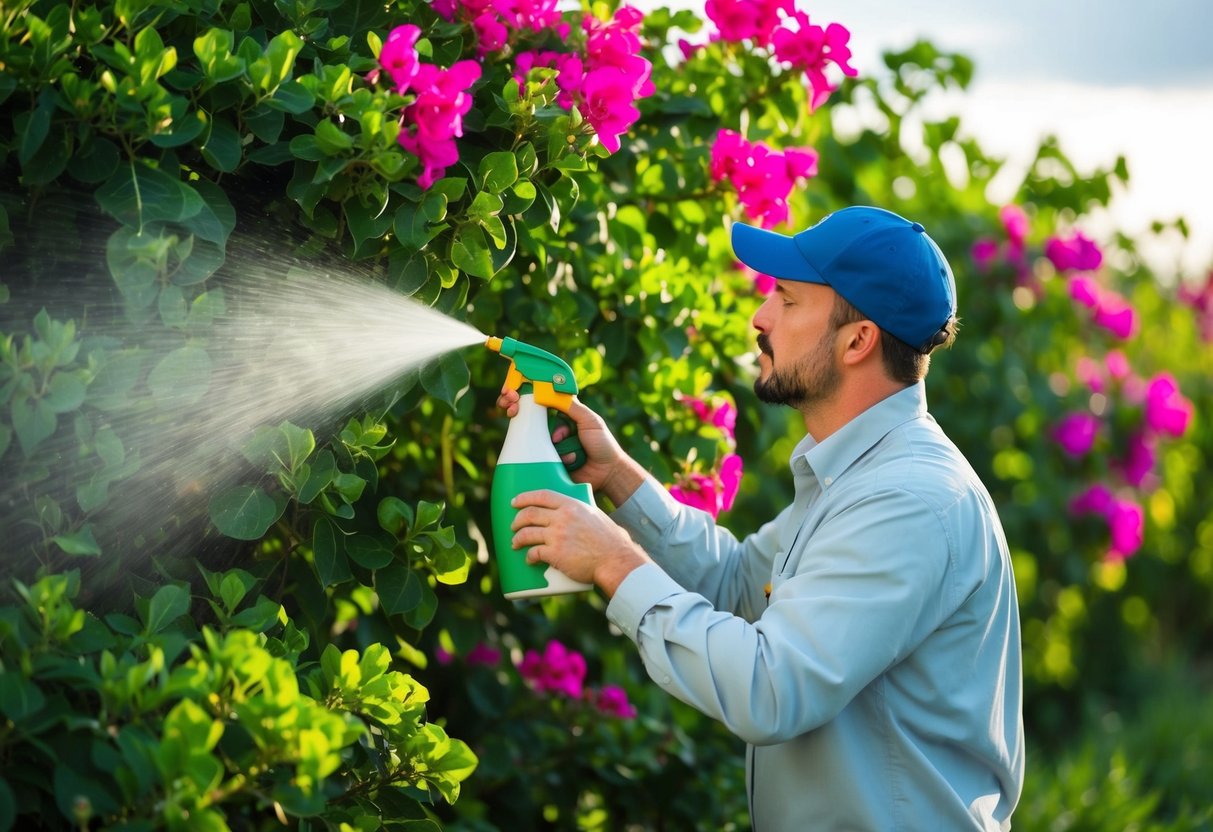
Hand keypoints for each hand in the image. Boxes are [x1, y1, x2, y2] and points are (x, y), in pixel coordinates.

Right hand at [497, 386, 645, 505]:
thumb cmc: (602, 443)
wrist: (608, 472)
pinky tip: (571, 458)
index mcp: (562, 415)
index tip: (511, 394)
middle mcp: (552, 429)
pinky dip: (557, 456)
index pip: (538, 402)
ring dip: (548, 438)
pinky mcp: (548, 463)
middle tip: (512, 407)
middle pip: (528, 418)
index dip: (522, 397)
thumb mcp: (589, 420)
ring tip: (562, 442)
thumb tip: (548, 391)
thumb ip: (571, 406)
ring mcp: (549, 447)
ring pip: (534, 438)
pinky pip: (541, 456)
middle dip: (517, 410)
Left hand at [510, 489, 649, 596]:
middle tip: (514, 526)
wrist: (615, 559)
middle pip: (530, 514)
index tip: (515, 502)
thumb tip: (574, 514)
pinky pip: (534, 553)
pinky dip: (529, 557)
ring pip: (527, 534)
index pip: (542, 495)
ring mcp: (557, 536)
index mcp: (572, 505)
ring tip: (515, 543)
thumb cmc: (610, 540)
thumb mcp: (595, 515)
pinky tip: (529, 559)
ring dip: (518, 539)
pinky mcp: (556, 554)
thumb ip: (581, 512)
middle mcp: (562, 517)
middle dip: (517, 520)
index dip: (525, 498)